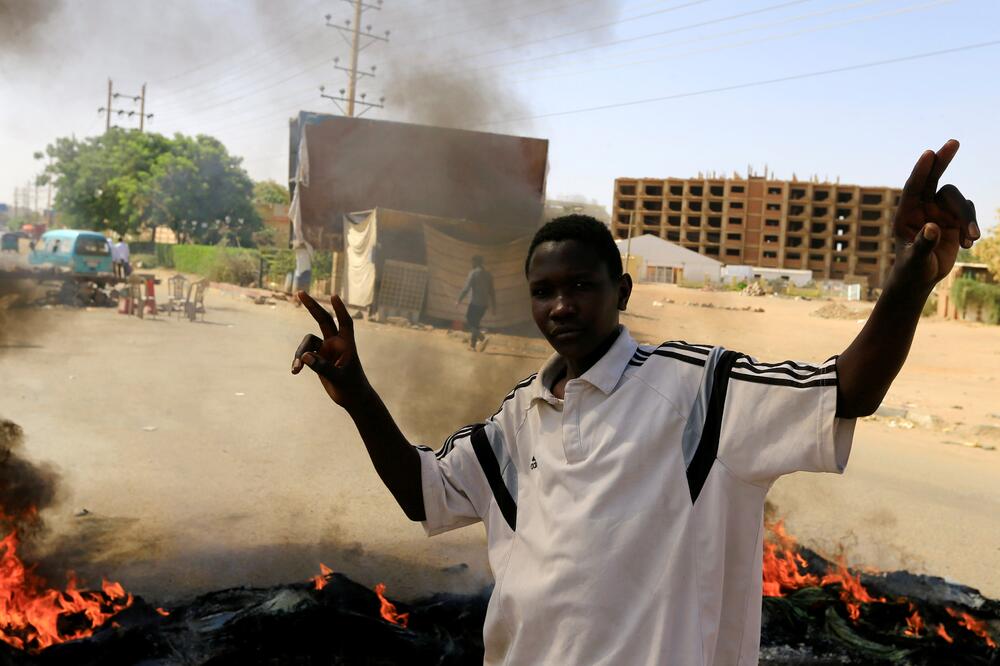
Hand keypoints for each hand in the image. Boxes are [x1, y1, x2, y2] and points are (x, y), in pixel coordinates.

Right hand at [291, 292, 369, 407]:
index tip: (334, 296)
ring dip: (299, 352)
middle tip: (300, 292)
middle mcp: (336, 343)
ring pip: (308, 342)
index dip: (340, 309)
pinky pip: (304, 354)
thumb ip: (322, 367)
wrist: (352, 398)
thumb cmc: (351, 387)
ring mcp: (326, 349)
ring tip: (296, 368)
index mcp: (347, 344)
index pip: (345, 322)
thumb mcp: (338, 378)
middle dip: (312, 307)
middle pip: (323, 320)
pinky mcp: (318, 358)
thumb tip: (304, 357)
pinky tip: (295, 371)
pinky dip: (299, 360)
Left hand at [891, 139, 980, 289]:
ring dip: (967, 216)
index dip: (920, 170)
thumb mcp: (915, 260)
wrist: (920, 277)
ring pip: (958, 200)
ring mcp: (939, 212)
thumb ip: (923, 244)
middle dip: (943, 160)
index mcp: (905, 213)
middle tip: (953, 141)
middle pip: (934, 178)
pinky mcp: (954, 219)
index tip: (928, 153)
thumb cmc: (911, 269)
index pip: (913, 187)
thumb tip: (933, 227)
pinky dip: (971, 226)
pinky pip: (967, 213)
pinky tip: (969, 244)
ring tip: (970, 238)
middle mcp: (922, 208)